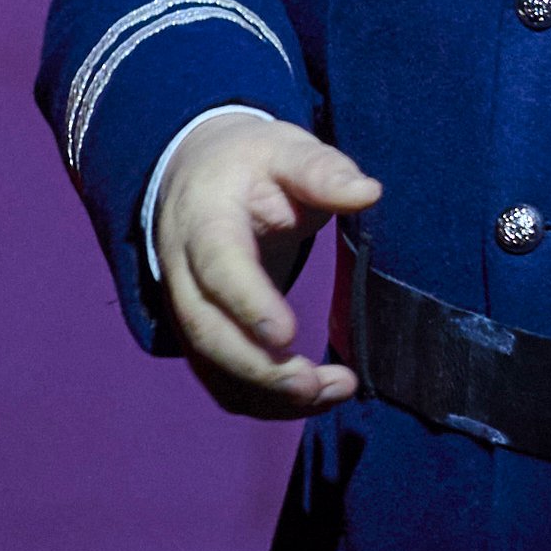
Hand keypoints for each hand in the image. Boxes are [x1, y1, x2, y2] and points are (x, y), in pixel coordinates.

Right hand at [157, 116, 378, 417]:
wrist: (197, 174)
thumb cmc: (250, 163)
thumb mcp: (286, 150)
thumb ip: (322, 170)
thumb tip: (367, 192)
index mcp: (203, 222)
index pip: (218, 268)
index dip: (248, 304)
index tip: (287, 335)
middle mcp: (183, 272)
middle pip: (207, 331)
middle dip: (258, 368)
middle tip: (314, 386)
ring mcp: (187, 307)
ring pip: (212, 366)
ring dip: (267, 393)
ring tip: (332, 392)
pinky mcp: (203, 331)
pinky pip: (222, 379)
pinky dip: (264, 400)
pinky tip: (317, 396)